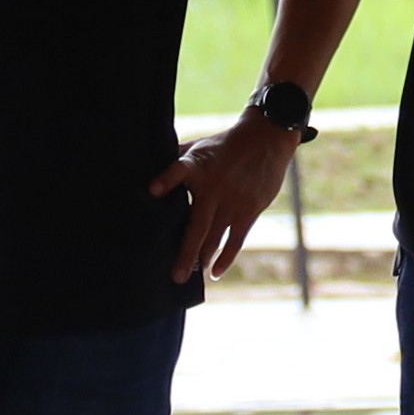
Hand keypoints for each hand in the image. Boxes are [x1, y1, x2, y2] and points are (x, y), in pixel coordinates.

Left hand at [156, 109, 300, 280]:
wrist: (266, 138)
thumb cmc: (224, 145)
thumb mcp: (199, 146)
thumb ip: (176, 160)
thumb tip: (147, 174)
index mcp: (197, 166)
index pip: (178, 171)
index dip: (166, 180)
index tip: (152, 190)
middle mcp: (214, 187)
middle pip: (197, 225)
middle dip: (185, 253)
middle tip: (175, 276)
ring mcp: (233, 201)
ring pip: (215, 237)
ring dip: (202, 258)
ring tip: (189, 276)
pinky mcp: (249, 210)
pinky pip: (236, 239)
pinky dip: (226, 257)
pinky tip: (215, 272)